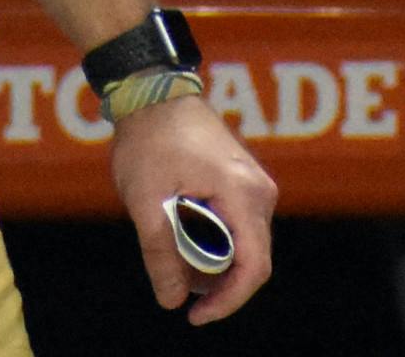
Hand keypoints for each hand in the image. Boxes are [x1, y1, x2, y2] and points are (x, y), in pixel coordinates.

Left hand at [110, 96, 277, 324]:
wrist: (152, 89)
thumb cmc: (148, 137)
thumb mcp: (144, 197)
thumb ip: (158, 251)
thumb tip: (170, 300)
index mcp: (242, 194)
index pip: (253, 267)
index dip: (228, 300)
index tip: (196, 316)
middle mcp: (259, 190)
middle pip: (251, 258)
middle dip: (216, 281)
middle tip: (175, 283)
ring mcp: (255, 183)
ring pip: (244, 241)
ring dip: (213, 260)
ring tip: (172, 257)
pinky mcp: (244, 179)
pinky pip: (238, 222)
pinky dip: (214, 239)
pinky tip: (182, 236)